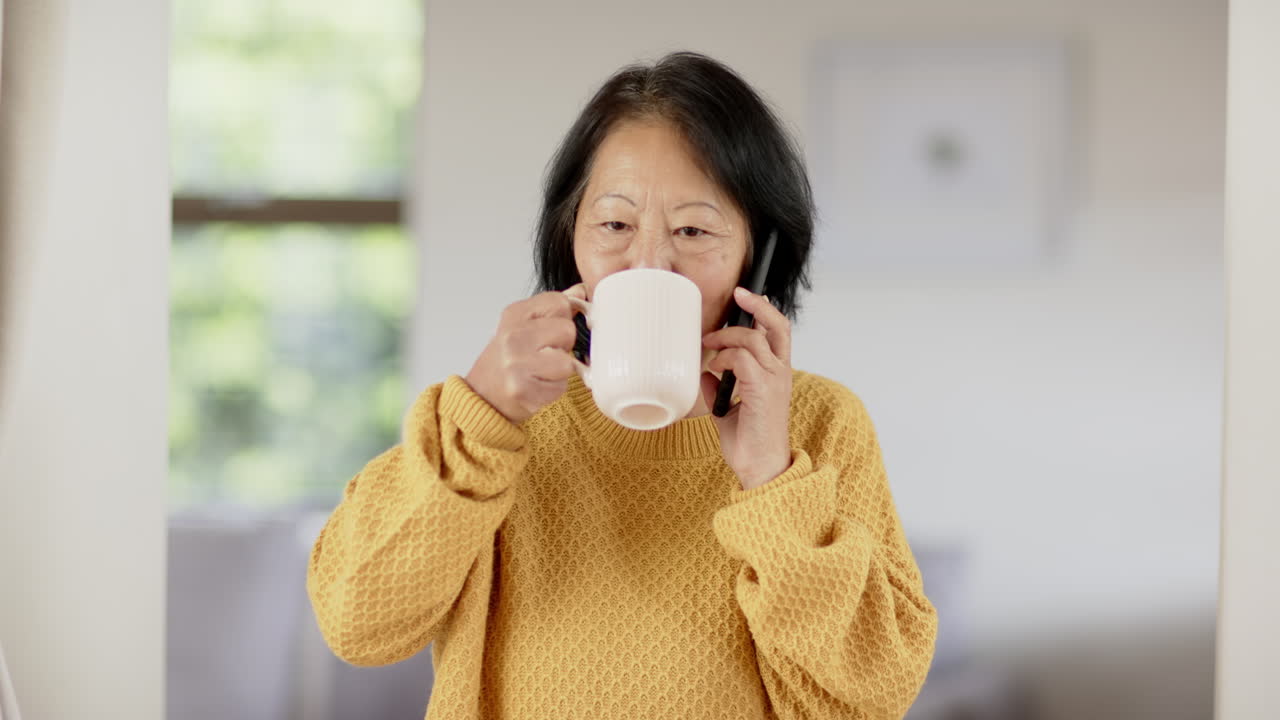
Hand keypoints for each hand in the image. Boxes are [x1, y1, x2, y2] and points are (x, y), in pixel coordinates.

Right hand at [464, 286, 586, 423]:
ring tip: (539, 373)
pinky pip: (560, 387)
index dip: (562, 319)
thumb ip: (552, 308)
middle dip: (562, 346)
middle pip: (568, 331)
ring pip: (567, 362)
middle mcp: (513, 335)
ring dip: (559, 372)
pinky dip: (552, 391)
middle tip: (542, 356)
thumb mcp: (524, 325)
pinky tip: (535, 387)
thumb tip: (581, 289)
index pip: (561, 303)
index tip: (548, 332)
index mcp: (515, 314)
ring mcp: (516, 362)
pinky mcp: (522, 389)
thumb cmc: (507, 361)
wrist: (483, 396)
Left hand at [700, 287, 792, 490]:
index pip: (778, 331)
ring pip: (752, 340)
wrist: (760, 468)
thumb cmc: (749, 441)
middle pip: (777, 325)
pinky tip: (715, 370)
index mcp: (777, 373)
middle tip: (737, 296)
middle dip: (756, 305)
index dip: (764, 310)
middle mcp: (780, 373)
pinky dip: (725, 359)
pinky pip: (742, 361)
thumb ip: (720, 387)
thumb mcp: (729, 409)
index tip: (745, 297)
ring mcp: (774, 381)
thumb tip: (704, 373)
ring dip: (726, 338)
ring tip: (709, 346)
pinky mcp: (762, 391)